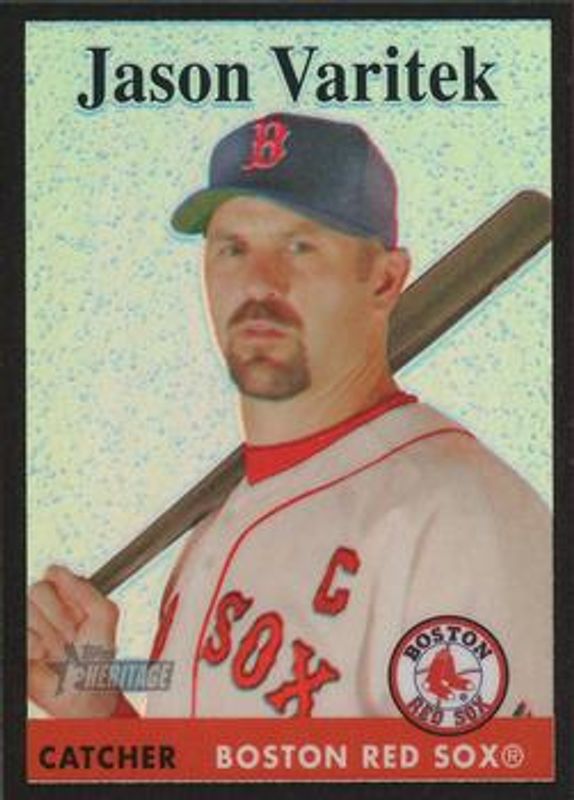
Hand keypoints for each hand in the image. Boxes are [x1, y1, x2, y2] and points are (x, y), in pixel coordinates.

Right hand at [27, 564, 120, 717]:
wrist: (84, 694)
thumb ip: (86, 589)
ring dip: (48, 635)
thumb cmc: (96, 659)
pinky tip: (44, 657)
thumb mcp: (105, 615)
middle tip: (72, 636)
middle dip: (59, 617)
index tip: (78, 612)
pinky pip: (19, 633)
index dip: (64, 592)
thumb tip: (62, 573)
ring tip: (60, 650)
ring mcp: (30, 627)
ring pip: (27, 611)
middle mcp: (46, 609)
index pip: (52, 574)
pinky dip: (33, 646)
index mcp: (67, 597)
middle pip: (38, 590)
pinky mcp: (19, 644)